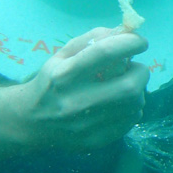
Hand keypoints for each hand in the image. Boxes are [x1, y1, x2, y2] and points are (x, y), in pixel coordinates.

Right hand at [17, 27, 149, 151]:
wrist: (31, 121)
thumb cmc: (52, 81)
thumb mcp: (64, 54)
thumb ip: (93, 39)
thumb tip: (125, 32)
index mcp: (65, 75)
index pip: (106, 53)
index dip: (130, 43)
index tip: (140, 42)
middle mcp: (75, 101)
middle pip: (129, 87)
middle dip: (140, 73)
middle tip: (135, 68)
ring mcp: (86, 125)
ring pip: (135, 105)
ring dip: (138, 90)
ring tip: (124, 85)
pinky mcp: (95, 141)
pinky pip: (131, 120)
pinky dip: (132, 108)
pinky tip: (119, 103)